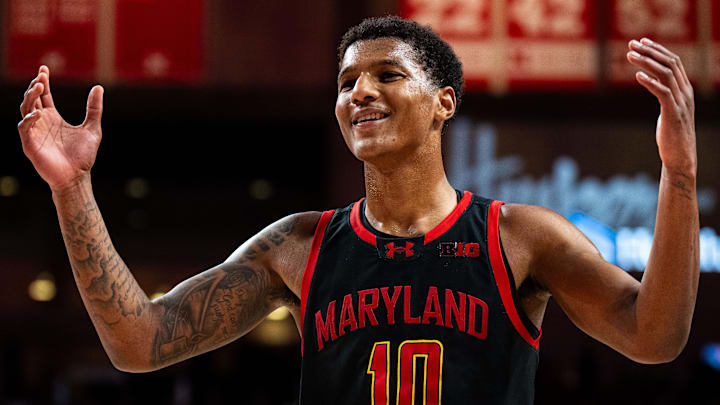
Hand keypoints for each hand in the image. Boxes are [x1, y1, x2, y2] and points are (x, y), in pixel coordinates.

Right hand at [17, 66, 104, 190]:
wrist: (78, 177)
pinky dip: (29, 120)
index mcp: (53, 118)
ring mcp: (34, 133)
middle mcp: (41, 123)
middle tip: (41, 76)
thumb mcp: (92, 128)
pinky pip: (24, 128)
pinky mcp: (30, 145)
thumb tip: (98, 87)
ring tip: (39, 87)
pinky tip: (39, 113)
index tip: (44, 69)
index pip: (43, 96)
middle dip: (35, 86)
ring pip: (25, 110)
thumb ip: (94, 109)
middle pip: (32, 99)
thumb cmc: (83, 156)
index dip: (42, 82)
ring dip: (30, 98)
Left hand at [627, 38, 695, 176]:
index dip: (657, 49)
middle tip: (631, 44)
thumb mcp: (669, 109)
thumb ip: (664, 94)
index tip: (641, 42)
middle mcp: (685, 92)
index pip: (674, 61)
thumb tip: (650, 82)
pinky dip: (650, 82)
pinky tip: (637, 75)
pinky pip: (663, 93)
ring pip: (665, 74)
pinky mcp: (673, 113)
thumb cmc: (671, 134)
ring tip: (629, 56)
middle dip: (650, 51)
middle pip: (670, 63)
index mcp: (685, 89)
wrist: (680, 156)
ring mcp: (680, 102)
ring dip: (646, 62)